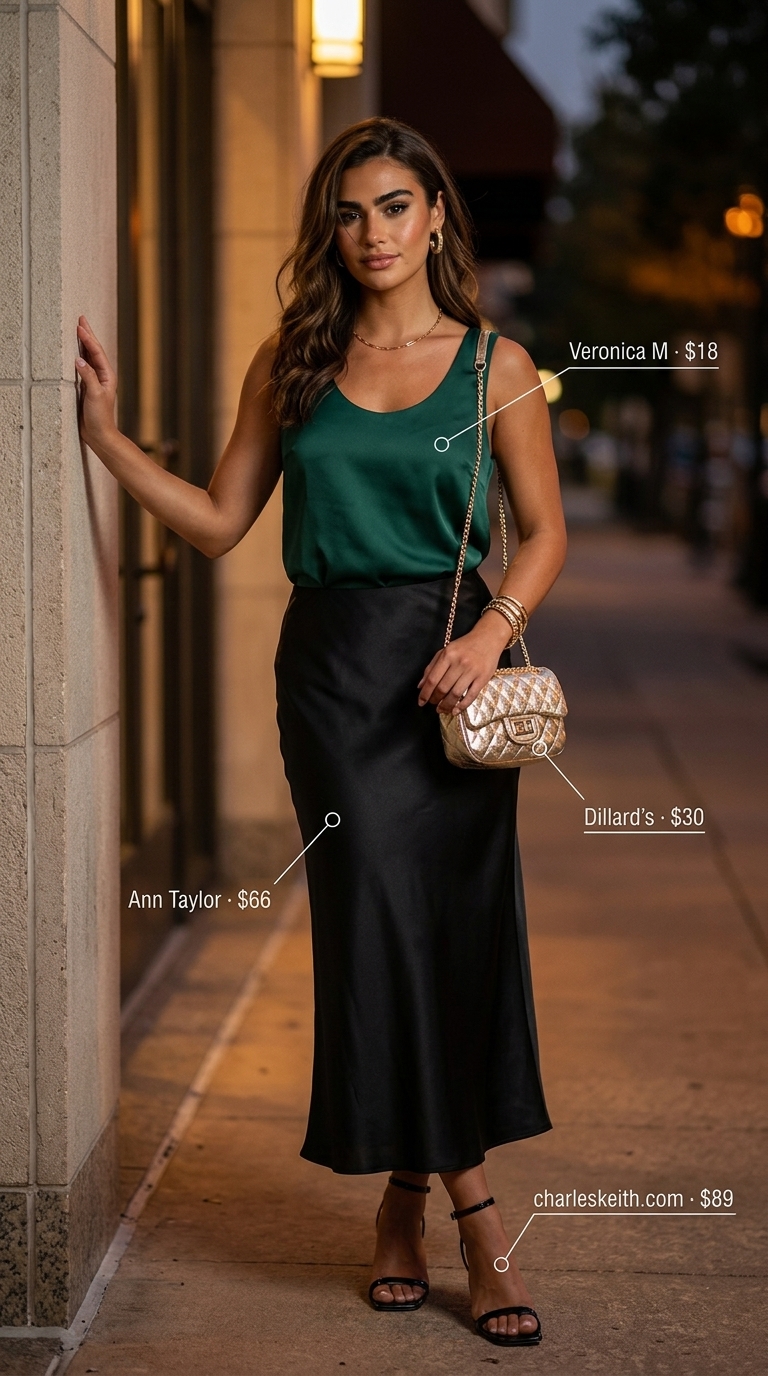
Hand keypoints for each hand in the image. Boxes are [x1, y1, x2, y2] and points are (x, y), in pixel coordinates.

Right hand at [75, 316, 117, 448]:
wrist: (99, 434)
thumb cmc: (100, 417)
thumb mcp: (94, 395)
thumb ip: (88, 376)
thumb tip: (78, 359)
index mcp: (107, 375)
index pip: (96, 352)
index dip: (88, 338)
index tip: (79, 326)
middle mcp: (101, 376)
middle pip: (93, 351)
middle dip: (87, 335)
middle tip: (81, 319)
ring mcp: (94, 381)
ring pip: (88, 357)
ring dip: (83, 343)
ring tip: (77, 330)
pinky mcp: (86, 387)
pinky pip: (82, 367)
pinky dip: (77, 356)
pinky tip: (73, 352)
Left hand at [418, 612, 510, 714]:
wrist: (488, 638)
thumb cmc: (464, 646)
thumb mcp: (445, 651)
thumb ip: (431, 667)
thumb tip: (420, 686)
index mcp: (448, 655)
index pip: (432, 679)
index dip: (425, 694)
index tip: (421, 702)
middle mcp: (459, 663)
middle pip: (443, 688)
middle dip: (435, 700)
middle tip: (433, 705)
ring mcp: (472, 671)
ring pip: (456, 694)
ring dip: (446, 705)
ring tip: (442, 710)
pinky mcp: (483, 678)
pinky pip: (471, 695)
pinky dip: (462, 706)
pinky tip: (455, 711)